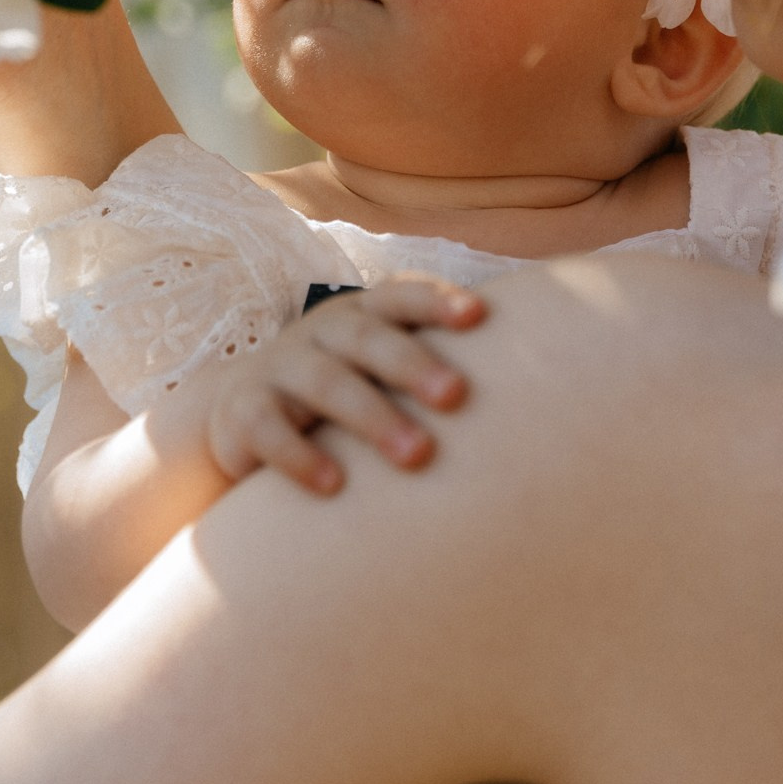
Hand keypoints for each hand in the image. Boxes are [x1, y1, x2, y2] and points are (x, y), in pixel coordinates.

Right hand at [204, 276, 487, 494]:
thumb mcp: (376, 369)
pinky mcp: (243, 413)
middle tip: (458, 396)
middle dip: (414, 364)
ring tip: (417, 456)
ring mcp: (279, 370)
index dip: (437, 301)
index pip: (401, 296)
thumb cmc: (339, 393)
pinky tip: (335, 487)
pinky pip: (269, 430)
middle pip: (368, 339)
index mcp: (360, 317)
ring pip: (325, 383)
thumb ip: (434, 364)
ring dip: (372, 416)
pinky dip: (300, 456)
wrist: (236, 415)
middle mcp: (320, 334)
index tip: (479, 317)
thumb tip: (545, 382)